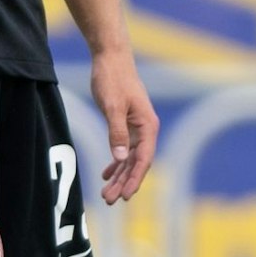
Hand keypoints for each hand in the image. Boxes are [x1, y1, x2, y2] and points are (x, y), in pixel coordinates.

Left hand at [91, 49, 157, 203]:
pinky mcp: (126, 123)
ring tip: (107, 194)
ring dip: (119, 176)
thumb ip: (116, 132)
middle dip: (124, 183)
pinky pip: (124, 149)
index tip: (125, 196)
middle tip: (109, 200)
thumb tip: (121, 159)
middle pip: (137, 163)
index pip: (144, 160)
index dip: (134, 179)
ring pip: (129, 159)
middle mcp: (146, 129)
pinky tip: (107, 174)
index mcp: (148, 126)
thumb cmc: (112, 78)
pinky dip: (116, 163)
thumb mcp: (112, 106)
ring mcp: (136, 127)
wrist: (110, 56)